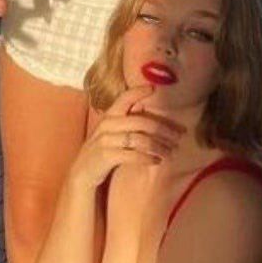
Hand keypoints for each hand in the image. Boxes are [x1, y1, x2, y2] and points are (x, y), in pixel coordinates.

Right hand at [69, 84, 185, 189]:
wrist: (82, 173)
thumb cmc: (103, 151)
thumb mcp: (112, 133)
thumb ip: (126, 121)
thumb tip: (144, 106)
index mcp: (110, 116)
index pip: (124, 98)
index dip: (138, 92)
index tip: (154, 89)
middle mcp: (107, 125)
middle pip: (140, 122)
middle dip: (163, 129)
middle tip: (179, 136)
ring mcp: (105, 140)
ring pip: (139, 140)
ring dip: (159, 146)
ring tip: (171, 152)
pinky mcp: (106, 156)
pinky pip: (132, 155)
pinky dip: (147, 158)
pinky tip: (157, 161)